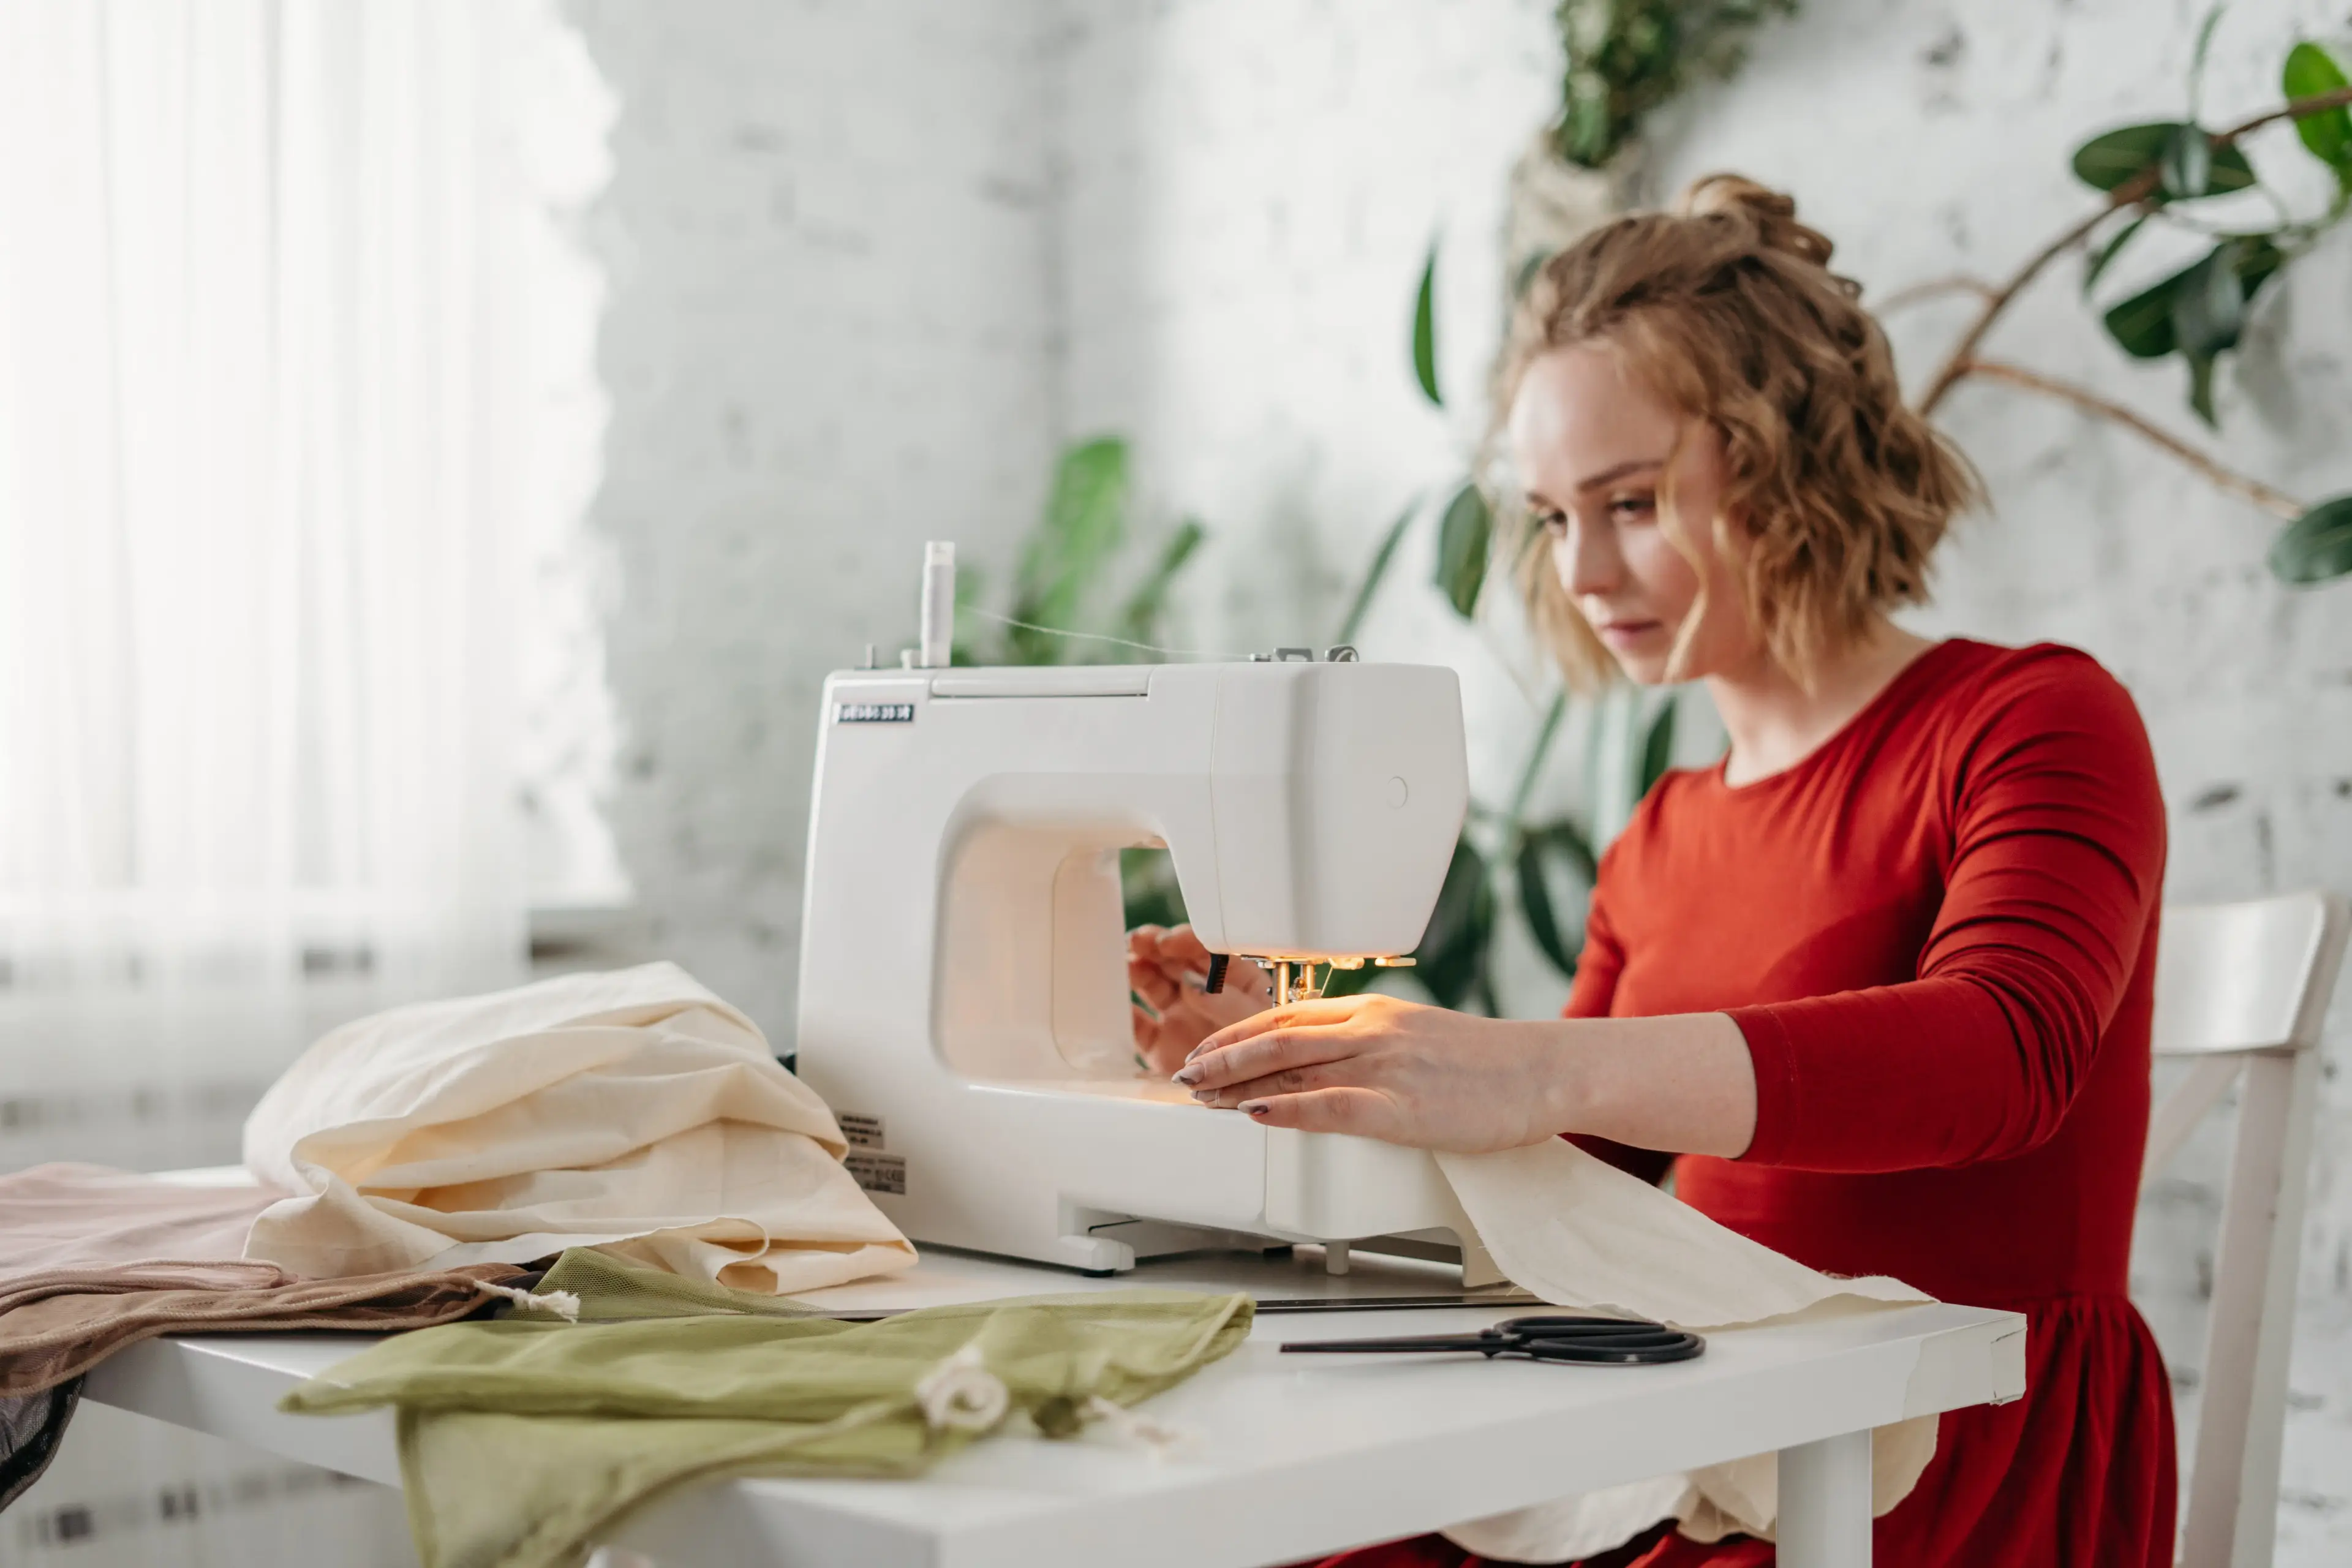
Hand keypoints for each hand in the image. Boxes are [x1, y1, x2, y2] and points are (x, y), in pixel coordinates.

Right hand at [1128, 924, 1269, 1077]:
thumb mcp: (1258, 1022)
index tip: (1167, 941)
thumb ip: (1226, 1001)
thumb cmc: (1270, 1054)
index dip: (1184, 941)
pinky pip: (1138, 1026)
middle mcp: (1203, 994)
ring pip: (1153, 986)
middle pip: (1174, 962)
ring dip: (1137, 972)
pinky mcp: (1161, 1045)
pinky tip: (1116, 1003)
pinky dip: (1125, 1014)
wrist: (1259, 1100)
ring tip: (1126, 966)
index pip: (1206, 951)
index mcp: (1234, 980)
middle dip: (1154, 947)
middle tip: (1138, 941)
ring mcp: (1180, 1017)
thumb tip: (1193, 983)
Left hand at [1170, 993, 1566, 1152]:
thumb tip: (1329, 1064)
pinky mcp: (1401, 1107)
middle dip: (1222, 1057)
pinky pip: (1330, 1106)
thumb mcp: (1420, 1037)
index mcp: (1375, 1012)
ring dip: (1237, 1083)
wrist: (1542, 1070)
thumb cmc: (1489, 1064)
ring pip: (1292, 1066)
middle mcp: (1371, 1030)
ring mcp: (1384, 1066)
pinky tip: (1254, 1116)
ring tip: (1201, 1097)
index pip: (1287, 1015)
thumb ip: (1373, 1044)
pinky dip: (1285, 1110)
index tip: (1206, 1049)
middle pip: (1276, 1037)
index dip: (1237, 1033)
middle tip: (1184, 1074)